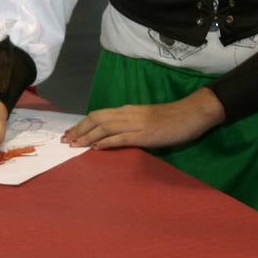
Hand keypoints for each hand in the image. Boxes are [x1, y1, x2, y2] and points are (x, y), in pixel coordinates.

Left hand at [61, 88, 224, 149]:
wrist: (192, 113)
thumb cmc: (171, 117)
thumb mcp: (145, 118)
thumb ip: (129, 124)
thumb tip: (112, 135)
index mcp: (127, 110)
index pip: (98, 115)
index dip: (82, 124)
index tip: (70, 133)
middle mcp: (128, 114)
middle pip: (96, 119)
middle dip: (79, 129)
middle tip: (65, 140)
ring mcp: (136, 124)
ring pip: (104, 127)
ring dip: (87, 136)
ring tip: (74, 144)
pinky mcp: (145, 134)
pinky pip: (121, 137)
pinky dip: (107, 142)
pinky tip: (96, 147)